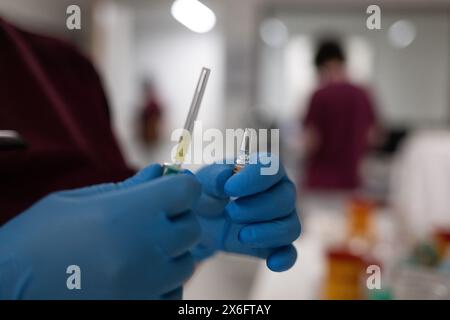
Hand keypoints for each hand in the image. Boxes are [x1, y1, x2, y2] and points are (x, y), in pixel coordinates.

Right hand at [0, 164, 201, 299]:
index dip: (181, 187)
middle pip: (191, 228)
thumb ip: (129, 187)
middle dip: (177, 219)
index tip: (172, 190)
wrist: (9, 287)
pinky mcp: (139, 308)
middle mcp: (145, 250)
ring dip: (171, 253)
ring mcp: (145, 284)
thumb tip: (161, 173)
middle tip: (152, 220)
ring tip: (140, 250)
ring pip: (186, 262)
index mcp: (130, 213)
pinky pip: (172, 293)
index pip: (187, 192)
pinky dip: (163, 283)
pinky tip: (139, 276)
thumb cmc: (39, 238)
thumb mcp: (79, 200)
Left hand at [192, 154, 300, 271]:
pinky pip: (290, 253)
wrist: (202, 221)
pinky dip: (284, 259)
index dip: (253, 179)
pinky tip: (271, 263)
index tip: (229, 189)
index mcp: (265, 170)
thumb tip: (226, 178)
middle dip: (256, 209)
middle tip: (230, 213)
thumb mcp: (204, 181)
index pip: (273, 168)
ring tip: (241, 236)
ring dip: (266, 234)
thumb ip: (214, 176)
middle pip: (286, 199)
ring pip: (290, 227)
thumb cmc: (208, 193)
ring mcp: (281, 219)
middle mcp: (280, 192)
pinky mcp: (276, 244)